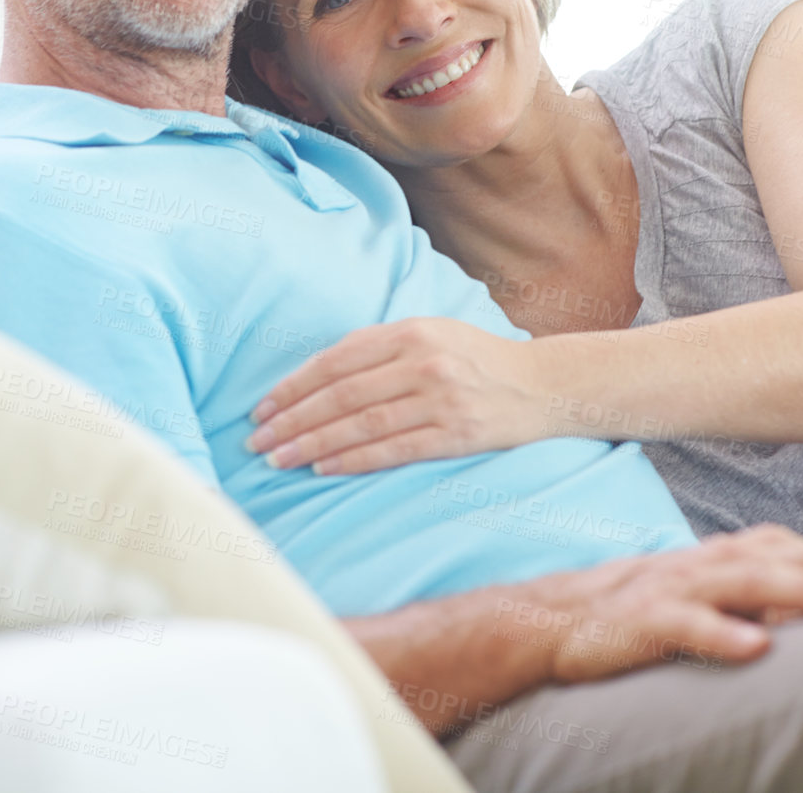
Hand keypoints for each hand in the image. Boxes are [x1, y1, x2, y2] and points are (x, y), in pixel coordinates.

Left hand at [244, 317, 548, 472]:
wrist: (544, 384)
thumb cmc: (474, 358)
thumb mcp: (429, 333)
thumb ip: (377, 346)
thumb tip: (314, 371)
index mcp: (409, 332)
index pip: (335, 362)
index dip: (294, 387)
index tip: (263, 409)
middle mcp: (422, 362)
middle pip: (341, 395)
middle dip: (294, 420)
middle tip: (258, 440)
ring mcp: (441, 399)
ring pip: (362, 424)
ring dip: (314, 444)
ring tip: (279, 459)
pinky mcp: (457, 433)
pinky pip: (394, 450)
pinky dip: (354, 460)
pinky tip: (323, 468)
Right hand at [520, 524, 802, 684]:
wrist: (550, 619)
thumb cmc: (643, 611)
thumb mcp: (712, 598)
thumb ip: (768, 596)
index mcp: (730, 556)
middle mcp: (709, 563)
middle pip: (791, 558)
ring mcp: (675, 588)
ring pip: (746, 582)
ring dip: (801, 590)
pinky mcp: (640, 619)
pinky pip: (684, 625)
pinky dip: (721, 633)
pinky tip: (756, 647)